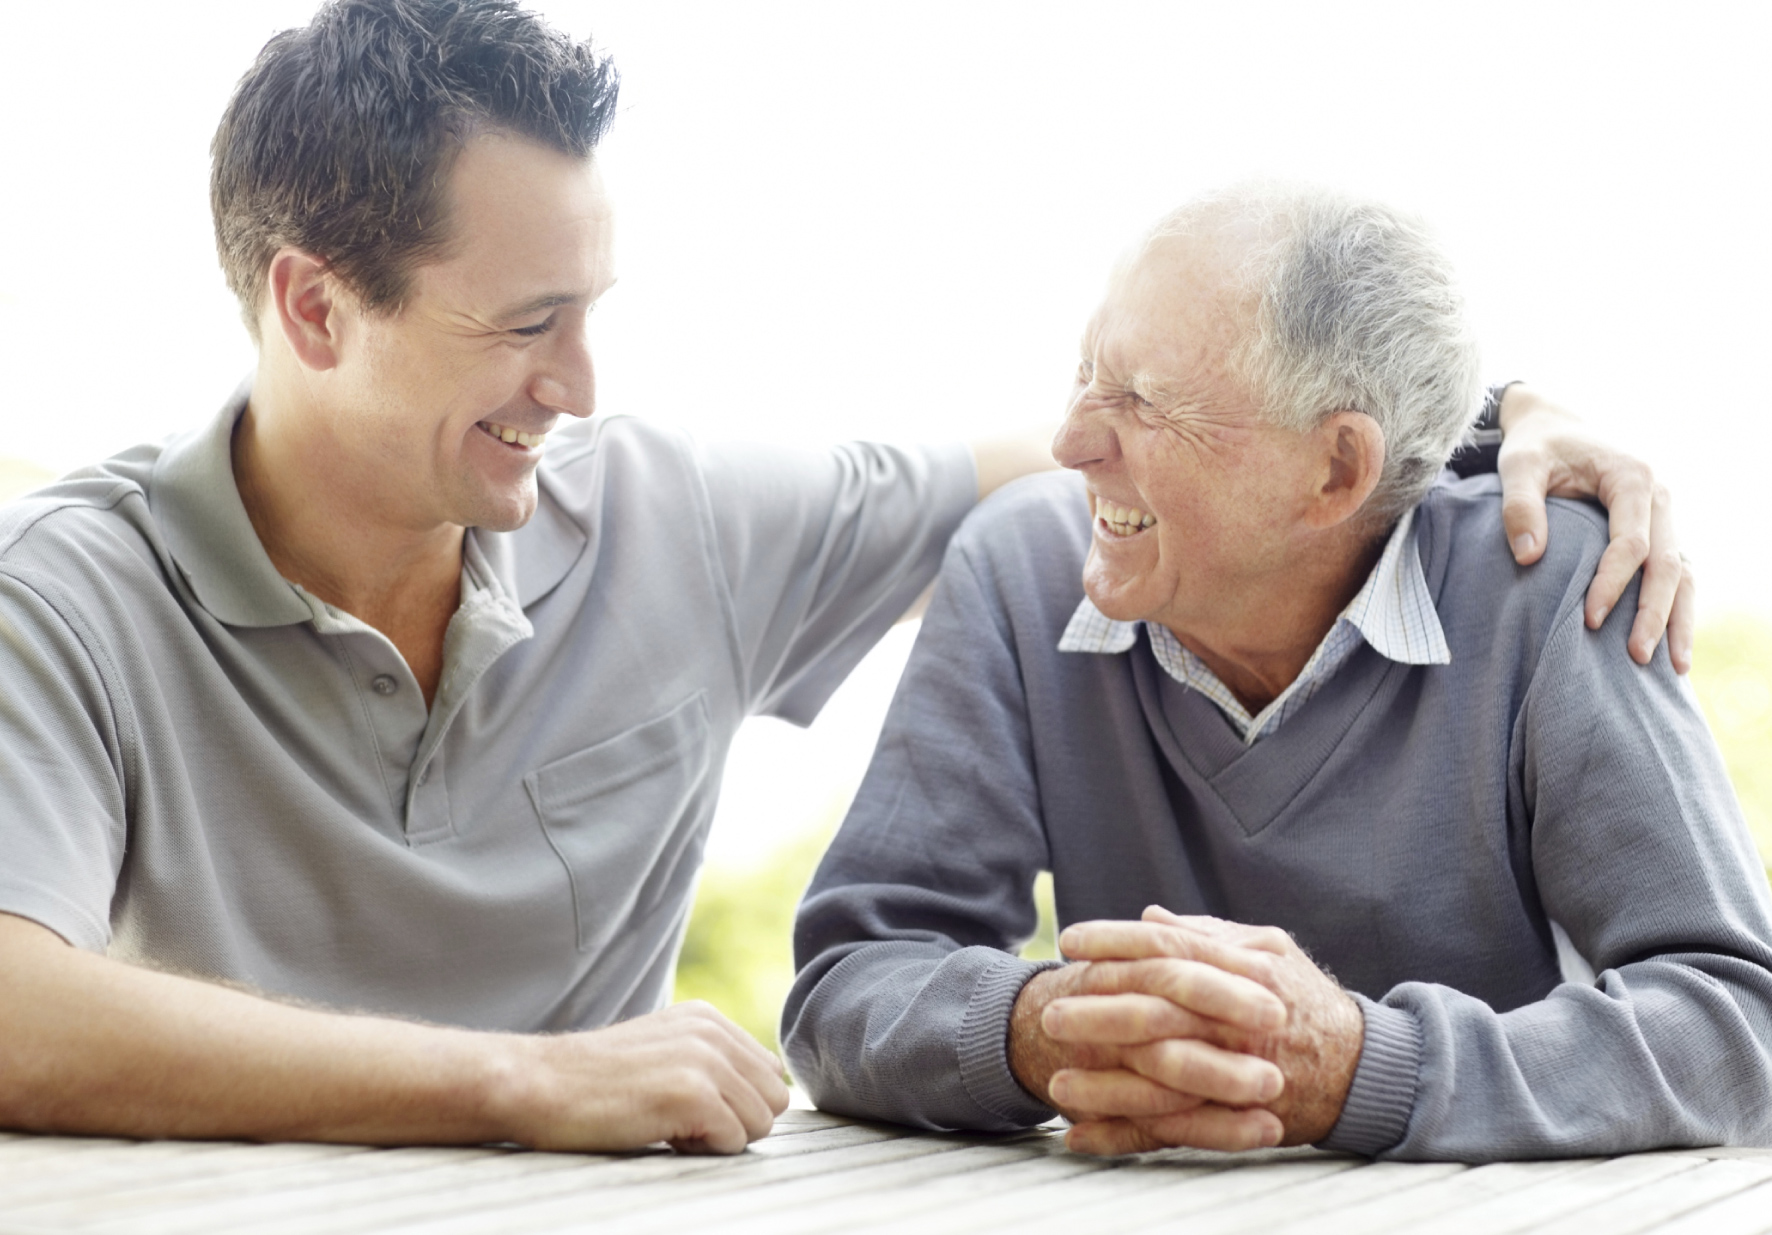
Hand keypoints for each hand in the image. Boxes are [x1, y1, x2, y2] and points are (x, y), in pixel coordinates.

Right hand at [490, 1001, 788, 1153]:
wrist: (538, 1084)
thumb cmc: (594, 1082)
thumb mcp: (661, 1051)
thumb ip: (711, 1060)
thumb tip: (765, 1091)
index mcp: (708, 1019)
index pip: (769, 1073)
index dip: (736, 1102)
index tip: (688, 1105)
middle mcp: (712, 1032)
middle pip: (773, 1099)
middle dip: (737, 1122)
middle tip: (681, 1121)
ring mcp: (704, 1060)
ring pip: (761, 1122)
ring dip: (719, 1137)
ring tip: (668, 1124)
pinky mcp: (693, 1093)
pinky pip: (734, 1141)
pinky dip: (702, 1149)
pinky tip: (661, 1132)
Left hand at [1045, 908, 1362, 1154]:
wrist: (1365, 1070)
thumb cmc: (1307, 1003)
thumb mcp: (1269, 952)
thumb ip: (1209, 935)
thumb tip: (1152, 916)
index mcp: (1246, 970)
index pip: (1169, 949)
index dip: (1115, 940)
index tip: (1069, 939)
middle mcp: (1242, 1019)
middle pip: (1158, 1010)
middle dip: (1098, 1010)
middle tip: (1049, 1010)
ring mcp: (1241, 1071)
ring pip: (1161, 1075)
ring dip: (1104, 1084)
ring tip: (1053, 1085)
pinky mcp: (1238, 1118)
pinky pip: (1173, 1130)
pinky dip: (1125, 1135)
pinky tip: (1081, 1137)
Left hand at [1496, 385, 1695, 671]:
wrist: (1554, 428)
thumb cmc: (1535, 448)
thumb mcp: (1518, 465)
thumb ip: (1519, 505)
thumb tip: (1528, 557)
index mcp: (1632, 478)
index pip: (1631, 542)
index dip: (1612, 583)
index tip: (1587, 620)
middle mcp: (1660, 497)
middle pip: (1667, 564)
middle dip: (1653, 613)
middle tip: (1635, 658)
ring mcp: (1664, 517)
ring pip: (1683, 573)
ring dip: (1677, 619)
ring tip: (1673, 670)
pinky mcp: (1658, 531)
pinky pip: (1676, 574)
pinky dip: (1675, 609)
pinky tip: (1670, 648)